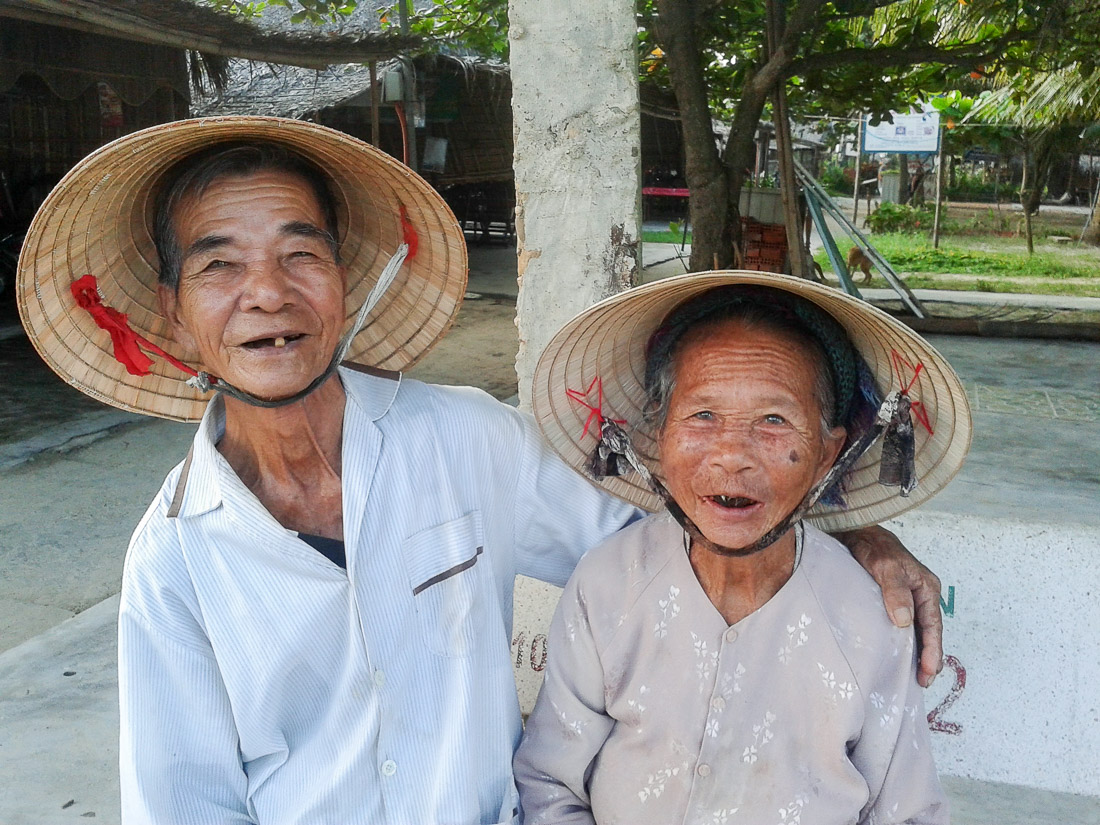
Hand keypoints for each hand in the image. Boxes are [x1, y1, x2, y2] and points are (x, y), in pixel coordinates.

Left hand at [836, 524, 942, 687]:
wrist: (855, 532)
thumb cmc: (873, 546)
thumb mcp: (886, 566)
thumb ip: (895, 592)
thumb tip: (904, 622)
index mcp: (927, 588)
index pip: (933, 626)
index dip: (932, 651)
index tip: (927, 673)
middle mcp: (920, 595)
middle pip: (928, 632)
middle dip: (927, 658)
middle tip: (921, 683)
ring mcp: (907, 598)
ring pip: (914, 631)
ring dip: (914, 652)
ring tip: (909, 676)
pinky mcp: (891, 600)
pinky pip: (900, 625)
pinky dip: (900, 641)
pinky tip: (893, 655)